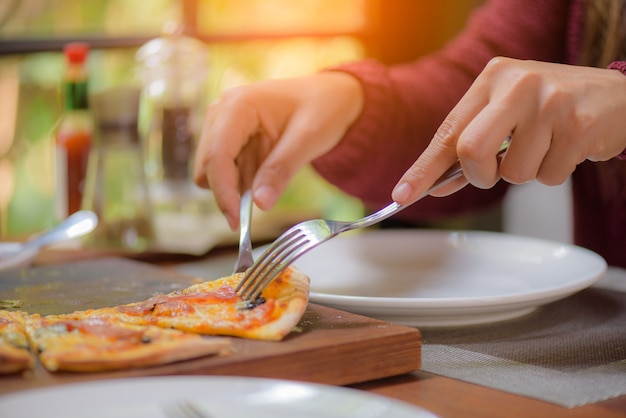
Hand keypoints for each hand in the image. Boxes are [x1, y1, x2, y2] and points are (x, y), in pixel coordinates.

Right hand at [194, 72, 363, 228]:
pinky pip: (226, 171)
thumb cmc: (322, 109)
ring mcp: (221, 125)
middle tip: (264, 199)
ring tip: (274, 170)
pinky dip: (243, 181)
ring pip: (212, 172)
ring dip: (238, 185)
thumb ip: (281, 170)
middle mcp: (221, 112)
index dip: (223, 191)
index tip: (236, 221)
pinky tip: (267, 169)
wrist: (329, 97)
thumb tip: (260, 204)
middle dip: (229, 190)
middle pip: (207, 166)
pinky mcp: (228, 139)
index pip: (217, 155)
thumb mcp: (308, 139)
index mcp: (238, 105)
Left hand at [392, 57, 625, 203]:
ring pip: (513, 173)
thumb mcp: (506, 112)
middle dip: (480, 174)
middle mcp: (518, 84)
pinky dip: (553, 172)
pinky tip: (566, 147)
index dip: (423, 168)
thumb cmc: (553, 105)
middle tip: (495, 169)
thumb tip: (438, 181)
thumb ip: (472, 142)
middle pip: (471, 152)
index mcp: (493, 77)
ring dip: (526, 172)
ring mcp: (550, 103)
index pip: (448, 131)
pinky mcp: (578, 126)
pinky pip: (547, 177)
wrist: (616, 97)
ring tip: (545, 145)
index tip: (403, 194)